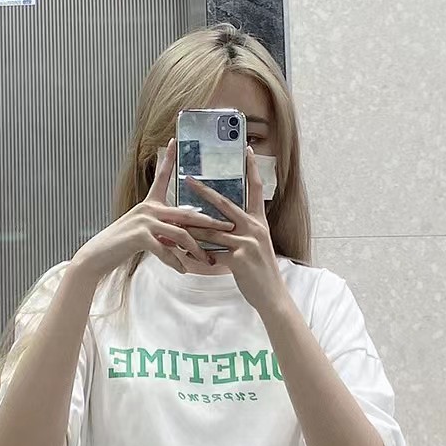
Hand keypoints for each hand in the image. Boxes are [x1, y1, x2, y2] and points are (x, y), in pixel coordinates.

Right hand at [72, 140, 233, 279]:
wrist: (99, 255)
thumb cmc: (123, 245)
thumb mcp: (146, 233)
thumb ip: (164, 232)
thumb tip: (183, 239)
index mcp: (150, 204)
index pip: (161, 177)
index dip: (169, 159)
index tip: (175, 141)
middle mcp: (149, 209)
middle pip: (187, 214)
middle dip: (210, 222)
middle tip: (228, 227)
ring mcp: (145, 221)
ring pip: (181, 234)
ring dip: (196, 250)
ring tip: (206, 262)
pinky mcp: (140, 236)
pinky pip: (166, 250)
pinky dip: (176, 262)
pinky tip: (183, 270)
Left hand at [185, 147, 287, 313]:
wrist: (272, 295)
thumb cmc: (261, 273)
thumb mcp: (256, 247)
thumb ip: (241, 234)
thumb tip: (223, 226)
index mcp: (259, 222)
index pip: (256, 189)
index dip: (252, 168)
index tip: (247, 150)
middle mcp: (254, 228)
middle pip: (225, 203)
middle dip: (204, 190)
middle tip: (188, 178)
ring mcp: (247, 242)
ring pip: (212, 230)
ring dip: (191, 227)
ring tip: (173, 219)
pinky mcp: (239, 258)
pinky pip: (211, 252)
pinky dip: (196, 253)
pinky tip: (183, 253)